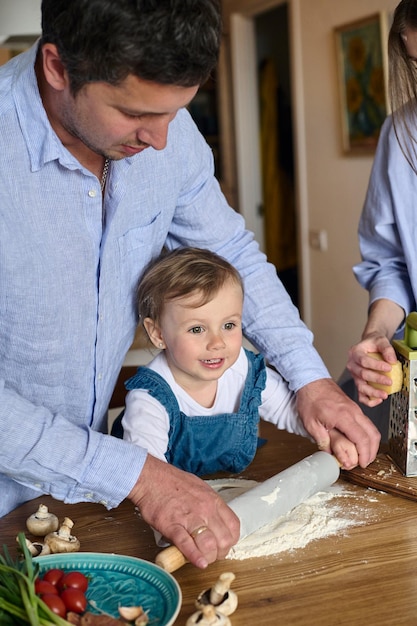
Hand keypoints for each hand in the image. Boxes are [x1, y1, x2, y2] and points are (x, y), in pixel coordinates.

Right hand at [128, 454, 239, 568]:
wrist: (150, 477)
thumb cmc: (172, 482)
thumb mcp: (199, 489)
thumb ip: (208, 507)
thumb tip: (212, 524)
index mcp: (213, 500)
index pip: (234, 526)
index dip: (230, 541)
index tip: (223, 545)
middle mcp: (205, 509)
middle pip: (224, 540)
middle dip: (220, 553)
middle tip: (212, 555)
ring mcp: (189, 517)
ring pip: (209, 544)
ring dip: (208, 557)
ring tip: (203, 559)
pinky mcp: (172, 525)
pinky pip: (186, 544)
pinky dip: (194, 556)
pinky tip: (198, 562)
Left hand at [296, 378, 379, 467]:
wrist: (311, 380)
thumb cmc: (310, 399)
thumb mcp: (310, 423)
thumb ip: (322, 440)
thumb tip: (331, 454)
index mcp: (343, 416)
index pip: (362, 439)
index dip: (364, 454)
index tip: (362, 463)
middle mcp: (353, 412)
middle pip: (373, 434)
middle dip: (372, 451)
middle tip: (365, 462)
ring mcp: (355, 408)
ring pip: (372, 428)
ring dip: (371, 443)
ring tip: (364, 455)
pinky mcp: (354, 407)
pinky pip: (366, 423)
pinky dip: (367, 434)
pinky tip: (360, 442)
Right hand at [347, 334, 397, 405]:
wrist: (368, 345)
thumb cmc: (372, 343)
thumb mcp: (381, 340)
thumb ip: (387, 349)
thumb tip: (392, 360)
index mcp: (355, 353)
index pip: (364, 361)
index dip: (376, 366)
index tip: (388, 368)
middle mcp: (352, 364)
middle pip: (362, 374)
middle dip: (376, 380)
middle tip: (389, 381)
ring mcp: (354, 375)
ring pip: (360, 386)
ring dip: (373, 392)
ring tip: (384, 394)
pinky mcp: (358, 383)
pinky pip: (361, 395)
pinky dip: (368, 400)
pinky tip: (378, 400)